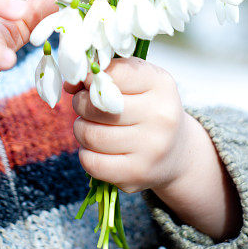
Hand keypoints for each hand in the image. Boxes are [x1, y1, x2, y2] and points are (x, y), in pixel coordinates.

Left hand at [65, 57, 188, 194]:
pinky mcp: (137, 174)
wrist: (177, 151)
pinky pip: (92, 163)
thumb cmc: (148, 107)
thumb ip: (105, 74)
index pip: (113, 74)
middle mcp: (160, 116)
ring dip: (81, 129)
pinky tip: (96, 148)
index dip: (91, 77)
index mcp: (160, 84)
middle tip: (86, 106)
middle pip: (96, 106)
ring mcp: (151, 148)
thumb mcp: (137, 81)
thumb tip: (70, 84)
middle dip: (81, 104)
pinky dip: (86, 154)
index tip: (88, 82)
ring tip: (91, 126)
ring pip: (90, 135)